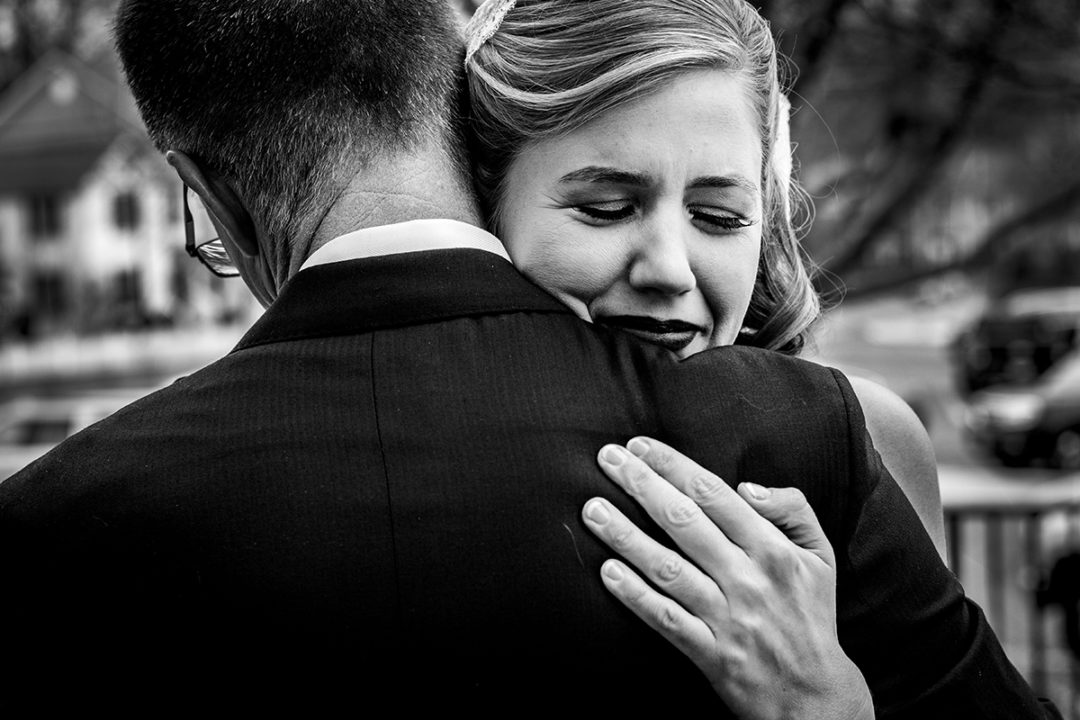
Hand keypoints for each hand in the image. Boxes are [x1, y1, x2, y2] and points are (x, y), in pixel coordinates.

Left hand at [582, 436, 872, 719]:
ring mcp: (727, 617)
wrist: (815, 696)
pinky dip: (636, 596)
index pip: (714, 494)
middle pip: (685, 521)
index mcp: (773, 549)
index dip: (674, 466)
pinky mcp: (710, 653)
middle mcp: (748, 578)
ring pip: (668, 568)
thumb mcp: (820, 555)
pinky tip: (608, 572)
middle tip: (607, 460)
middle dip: (642, 485)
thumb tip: (746, 486)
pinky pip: (666, 619)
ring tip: (593, 510)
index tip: (641, 447)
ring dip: (626, 536)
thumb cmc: (810, 615)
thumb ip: (793, 508)